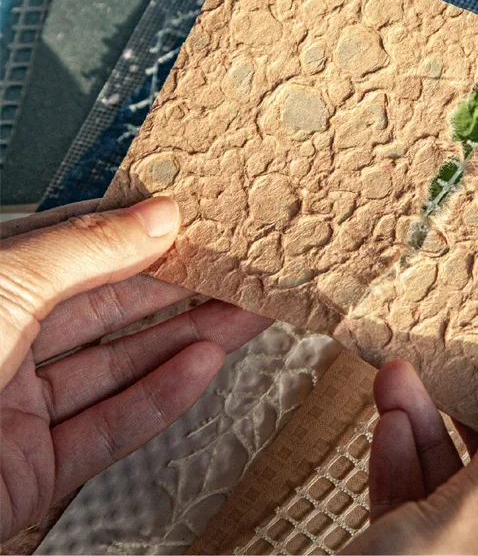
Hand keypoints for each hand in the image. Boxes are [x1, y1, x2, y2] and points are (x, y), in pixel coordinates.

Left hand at [0, 198, 271, 540]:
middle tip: (236, 271)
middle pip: (109, 310)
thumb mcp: (6, 287)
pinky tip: (202, 367)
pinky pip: (108, 429)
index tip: (197, 223)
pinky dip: (161, 398)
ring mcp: (14, 412)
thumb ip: (87, 251)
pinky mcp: (30, 472)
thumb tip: (156, 215)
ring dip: (185, 341)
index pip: (79, 252)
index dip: (142, 235)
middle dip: (179, 290)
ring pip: (118, 369)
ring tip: (243, 315)